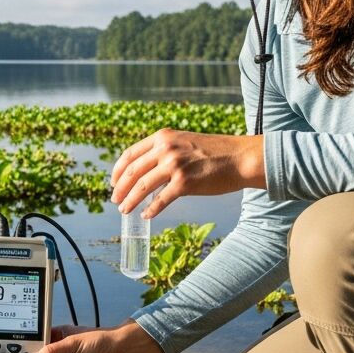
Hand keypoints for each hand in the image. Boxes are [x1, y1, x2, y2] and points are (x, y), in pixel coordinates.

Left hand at [110, 129, 265, 218]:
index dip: (118, 170)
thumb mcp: (184, 142)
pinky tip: (146, 215)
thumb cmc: (215, 152)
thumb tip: (146, 171)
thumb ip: (165, 151)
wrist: (240, 158)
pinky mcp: (184, 183)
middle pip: (132, 171)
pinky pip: (160, 200)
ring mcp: (174, 166)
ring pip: (141, 186)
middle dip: (119, 188)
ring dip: (130, 200)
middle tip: (115, 200)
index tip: (113, 182)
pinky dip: (150, 210)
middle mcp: (165, 149)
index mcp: (163, 137)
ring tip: (124, 210)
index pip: (130, 154)